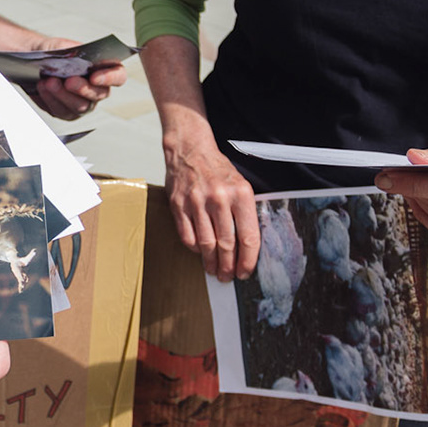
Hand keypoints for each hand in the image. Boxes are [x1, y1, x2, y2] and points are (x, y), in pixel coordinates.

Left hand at [30, 38, 127, 119]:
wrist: (36, 61)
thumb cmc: (55, 52)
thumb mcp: (62, 45)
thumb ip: (71, 50)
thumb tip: (73, 57)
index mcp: (104, 69)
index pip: (119, 76)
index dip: (110, 78)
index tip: (95, 77)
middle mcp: (98, 90)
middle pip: (99, 95)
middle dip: (82, 88)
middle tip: (68, 81)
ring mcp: (84, 103)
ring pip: (80, 106)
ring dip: (63, 95)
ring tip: (48, 82)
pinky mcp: (67, 112)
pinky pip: (61, 111)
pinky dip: (50, 99)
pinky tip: (42, 88)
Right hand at [163, 112, 258, 280]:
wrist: (190, 150)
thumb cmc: (217, 169)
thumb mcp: (241, 184)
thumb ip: (245, 212)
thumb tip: (248, 245)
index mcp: (241, 194)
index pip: (248, 236)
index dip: (248, 260)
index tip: (246, 271)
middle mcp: (220, 199)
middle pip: (226, 244)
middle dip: (228, 266)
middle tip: (228, 276)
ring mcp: (197, 203)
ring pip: (206, 244)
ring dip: (211, 262)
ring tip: (213, 270)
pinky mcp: (179, 206)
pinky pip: (187, 236)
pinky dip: (195, 249)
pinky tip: (200, 252)